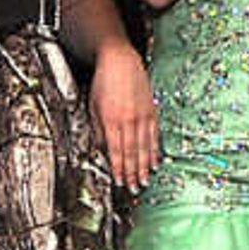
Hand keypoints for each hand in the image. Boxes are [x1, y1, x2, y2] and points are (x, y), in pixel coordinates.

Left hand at [92, 42, 157, 190]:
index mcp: (111, 119)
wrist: (120, 61)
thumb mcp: (92, 106)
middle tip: (134, 188)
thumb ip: (96, 129)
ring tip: (145, 180)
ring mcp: (143, 116)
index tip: (119, 181)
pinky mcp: (152, 111)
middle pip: (132, 152)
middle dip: (132, 172)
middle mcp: (128, 119)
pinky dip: (155, 150)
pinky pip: (155, 135)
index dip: (118, 168)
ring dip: (145, 166)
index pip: (116, 150)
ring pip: (145, 147)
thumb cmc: (103, 82)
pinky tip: (156, 161)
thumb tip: (99, 149)